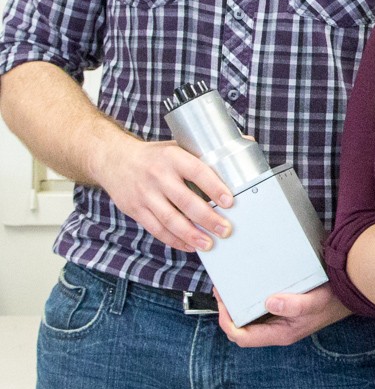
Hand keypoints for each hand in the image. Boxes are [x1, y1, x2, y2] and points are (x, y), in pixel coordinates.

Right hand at [94, 135, 233, 251]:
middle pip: (185, 201)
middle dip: (208, 218)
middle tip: (226, 229)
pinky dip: (174, 240)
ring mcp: (145, 194)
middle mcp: (158, 176)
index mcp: (173, 157)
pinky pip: (156, 229)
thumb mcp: (178, 145)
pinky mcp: (135, 210)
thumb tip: (246, 143)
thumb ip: (207, 150)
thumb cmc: (155, 155)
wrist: (113, 159)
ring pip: (170, 219)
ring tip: (209, 244)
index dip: (214, 187)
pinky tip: (189, 245)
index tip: (230, 201)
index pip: (197, 172)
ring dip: (191, 234)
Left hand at [215, 283, 350, 346]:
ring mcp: (281, 317)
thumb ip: (295, 305)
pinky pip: (261, 305)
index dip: (227, 323)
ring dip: (238, 302)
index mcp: (280, 333)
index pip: (243, 337)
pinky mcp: (285, 305)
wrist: (353, 289)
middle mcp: (277, 328)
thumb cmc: (335, 298)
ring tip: (231, 282)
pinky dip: (251, 295)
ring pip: (250, 316)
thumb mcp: (317, 301)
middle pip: (242, 327)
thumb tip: (269, 302)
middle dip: (228, 310)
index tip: (223, 302)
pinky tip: (250, 280)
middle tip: (222, 288)